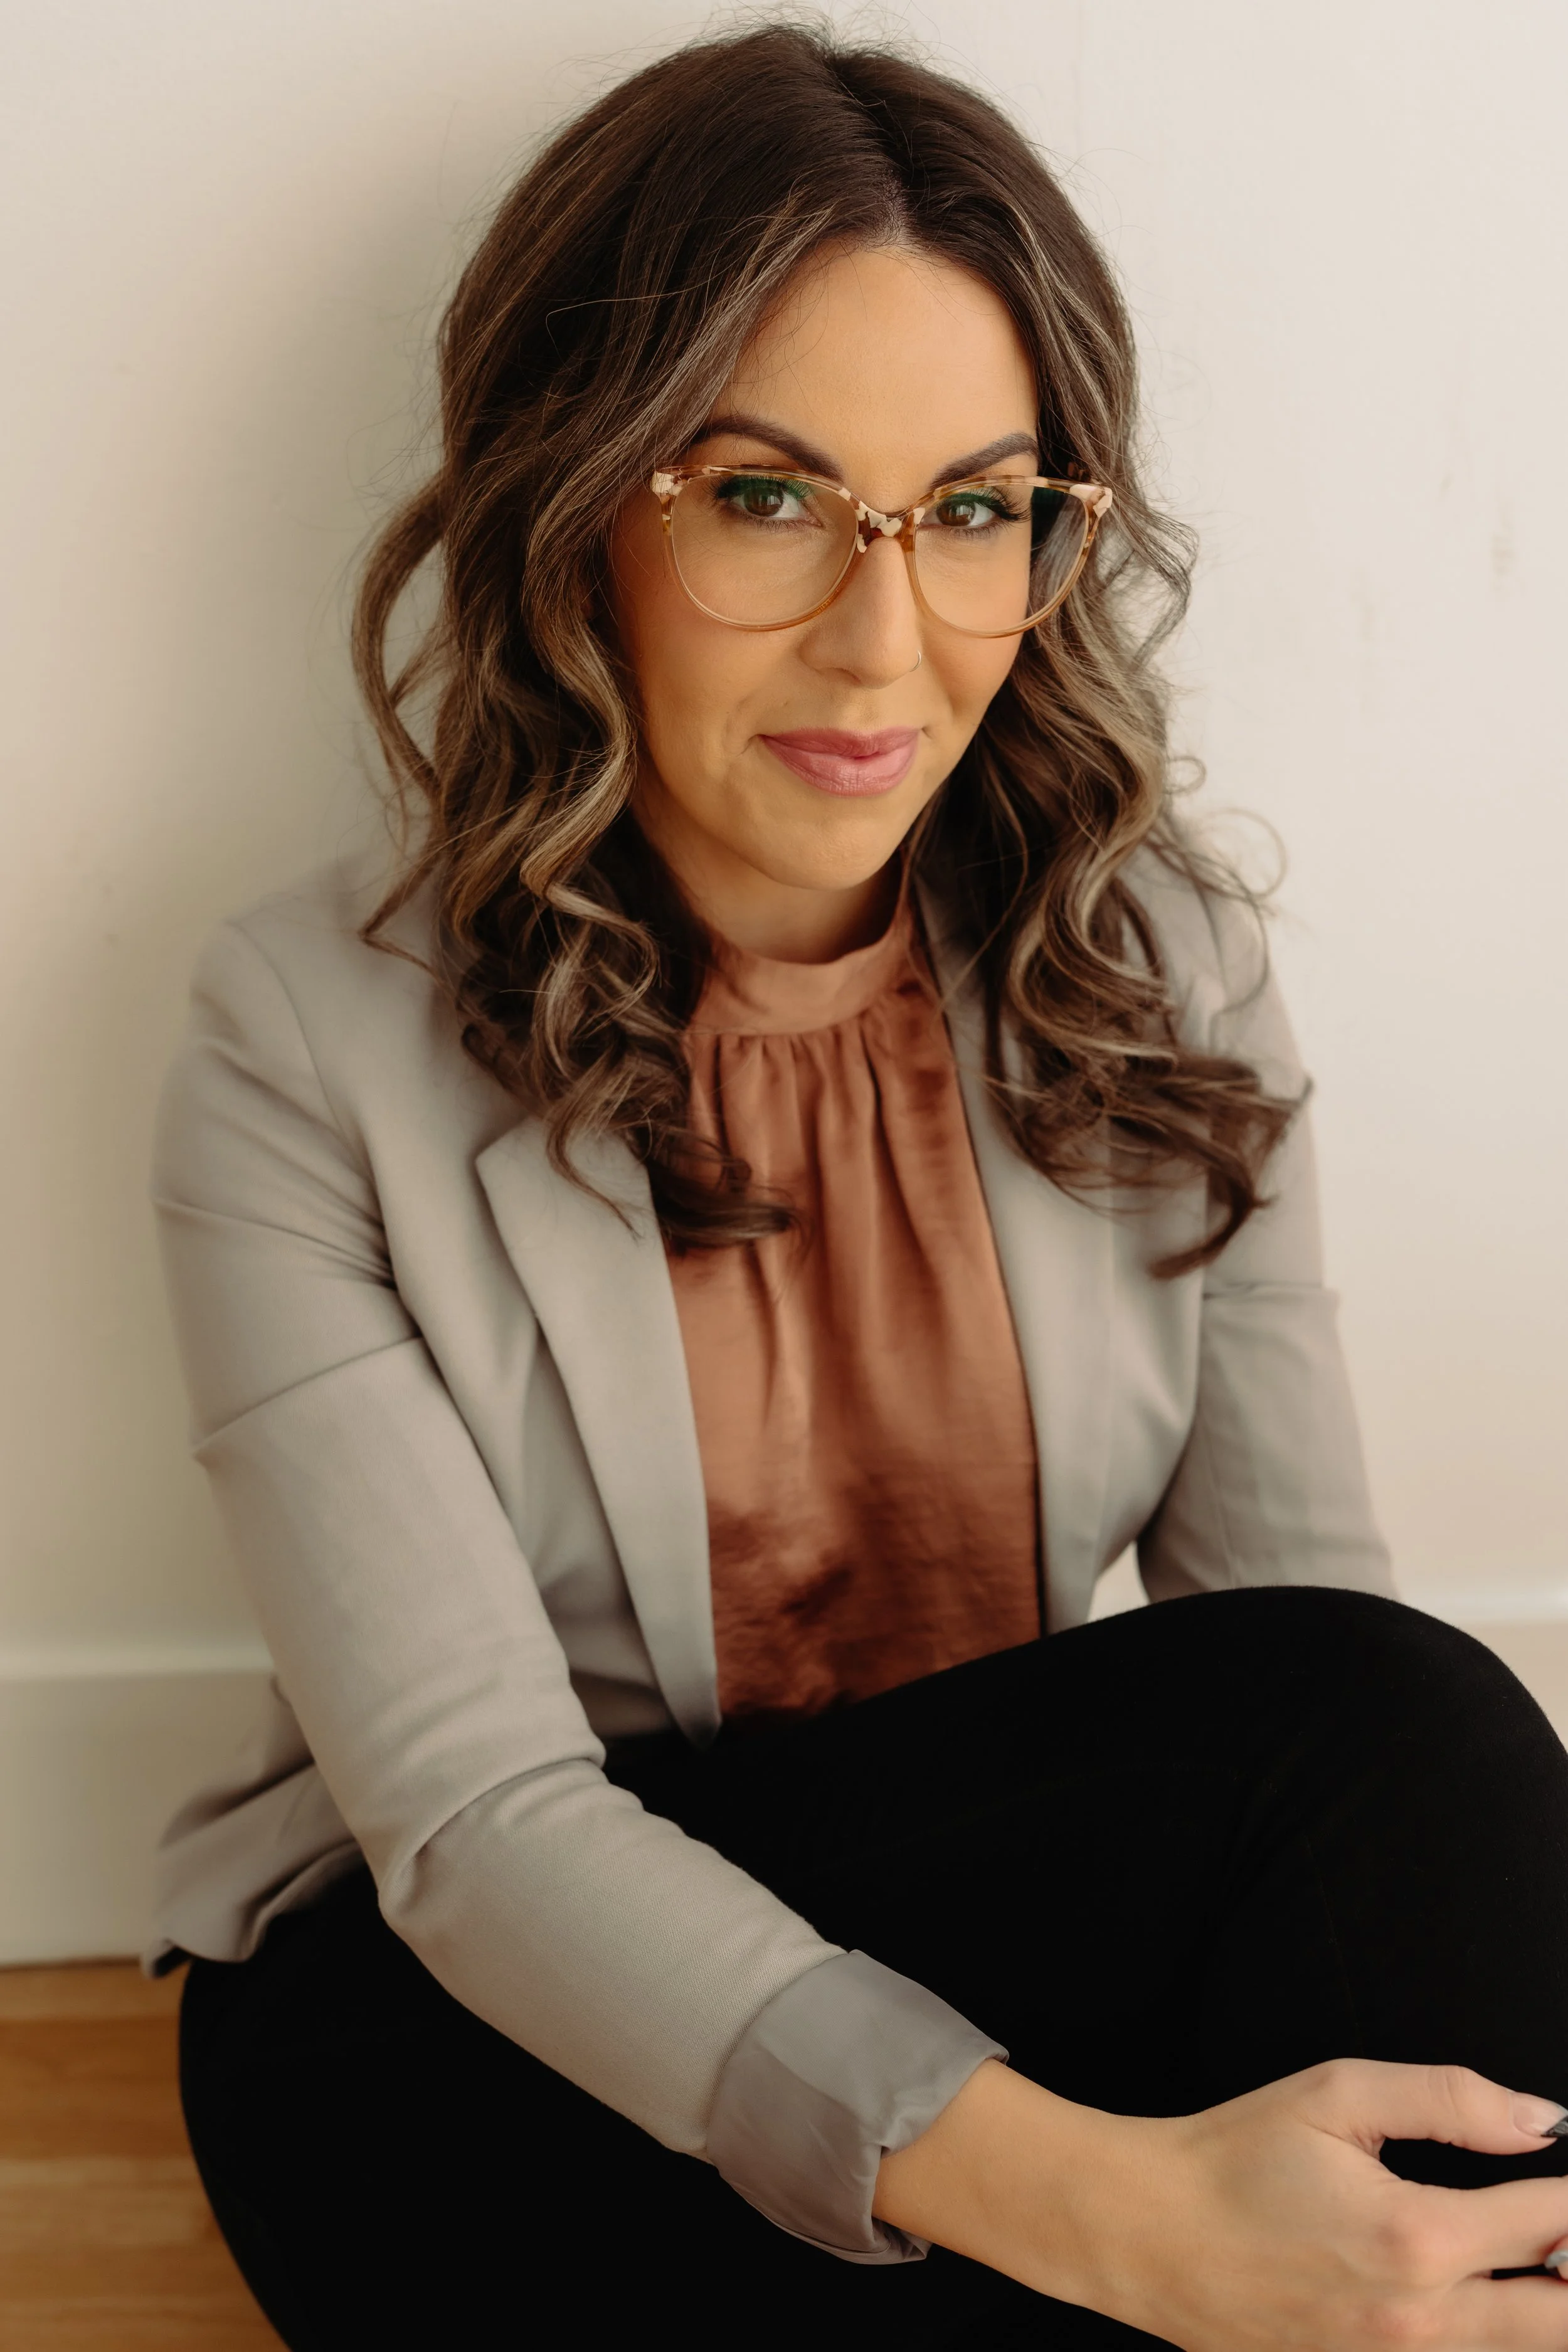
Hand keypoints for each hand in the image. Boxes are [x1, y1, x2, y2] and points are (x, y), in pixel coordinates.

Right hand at [873, 2057, 1567, 2348]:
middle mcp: (1417, 2317)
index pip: (1551, 2226)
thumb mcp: (1337, 2093)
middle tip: (1564, 2233)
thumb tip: (1541, 2120)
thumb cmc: (1232, 2156)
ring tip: (1535, 2264)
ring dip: (1538, 2308)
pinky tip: (1474, 2296)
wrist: (1146, 2232)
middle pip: (1557, 2321)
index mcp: (1415, 2235)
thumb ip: (1450, 2099)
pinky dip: (1482, 2333)